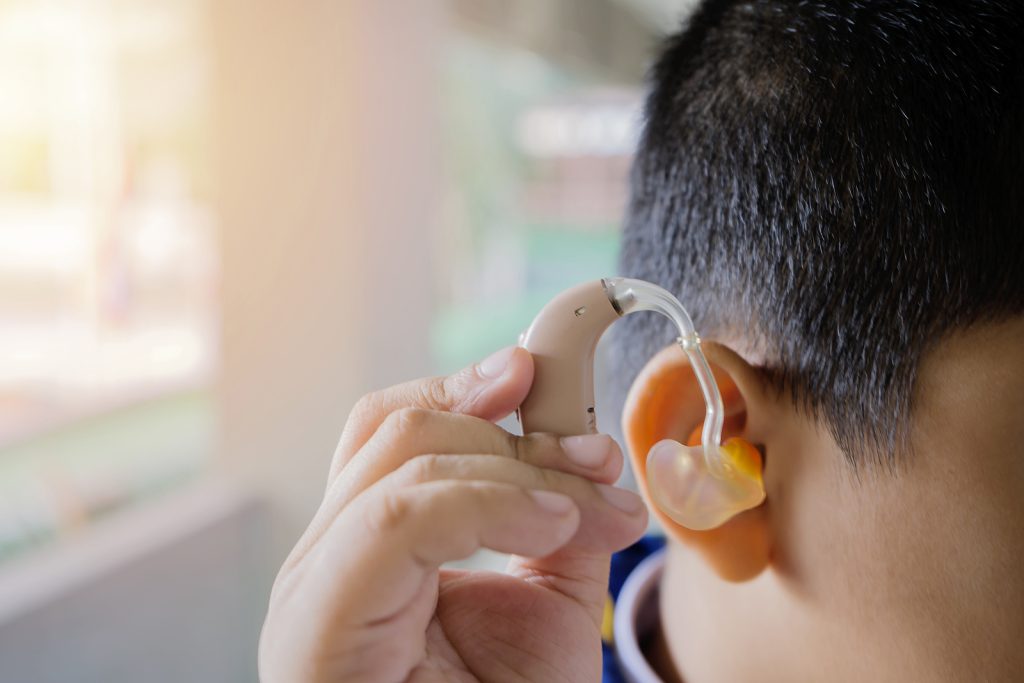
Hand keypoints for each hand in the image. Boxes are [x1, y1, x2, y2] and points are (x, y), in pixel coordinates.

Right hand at [259, 346, 648, 681]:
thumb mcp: (549, 602)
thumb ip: (559, 520)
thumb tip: (594, 452)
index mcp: (365, 545)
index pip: (391, 430)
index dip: (465, 387)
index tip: (540, 369)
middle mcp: (323, 558)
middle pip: (399, 433)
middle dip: (516, 433)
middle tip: (597, 460)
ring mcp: (312, 587)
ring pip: (401, 462)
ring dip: (517, 467)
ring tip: (587, 507)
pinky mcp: (316, 622)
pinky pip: (397, 521)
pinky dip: (488, 503)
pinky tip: (550, 525)